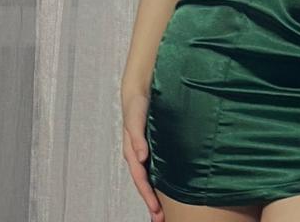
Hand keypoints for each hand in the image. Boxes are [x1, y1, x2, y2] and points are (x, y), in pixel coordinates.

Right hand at [122, 92, 163, 220]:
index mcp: (132, 151)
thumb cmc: (136, 105)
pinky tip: (167, 188)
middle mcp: (138, 155)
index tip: (156, 210)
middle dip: (151, 202)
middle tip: (160, 219)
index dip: (148, 195)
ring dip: (154, 195)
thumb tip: (141, 157)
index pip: (140, 179)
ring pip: (149, 178)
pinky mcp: (152, 146)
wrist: (139, 90)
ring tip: (161, 212)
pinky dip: (158, 181)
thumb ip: (137, 137)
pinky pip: (154, 168)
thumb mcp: (135, 118)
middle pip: (144, 183)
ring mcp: (144, 152)